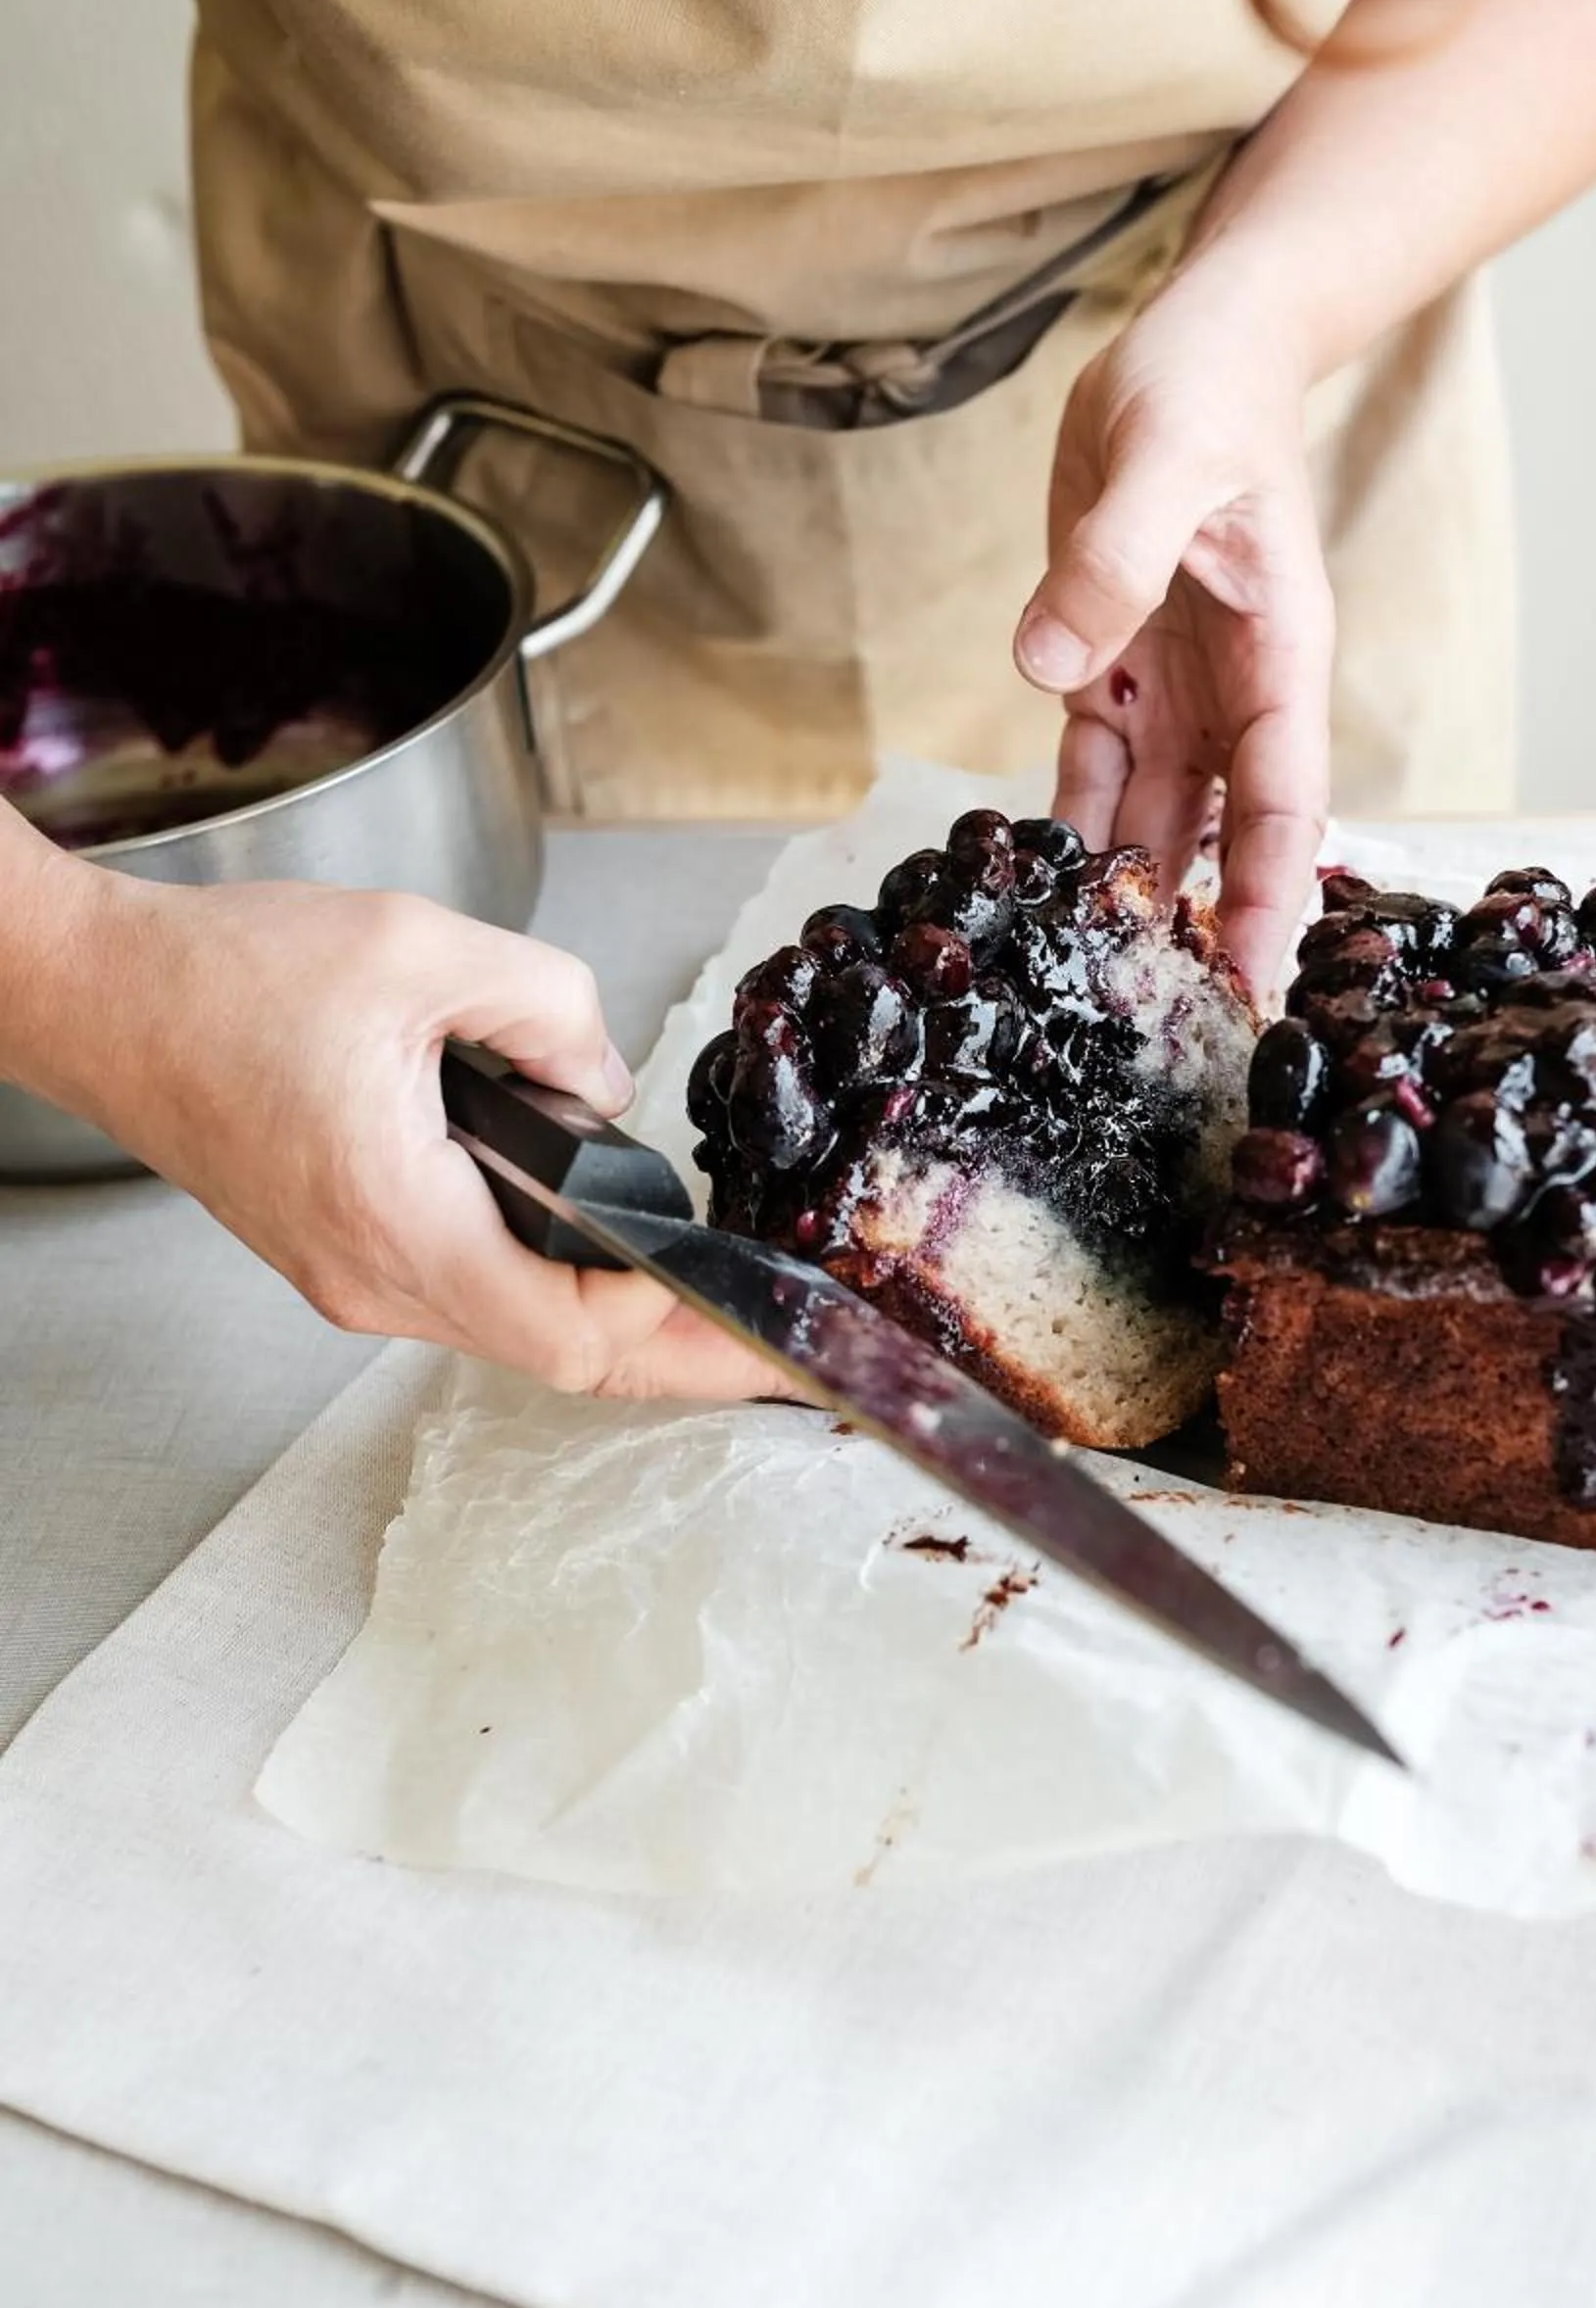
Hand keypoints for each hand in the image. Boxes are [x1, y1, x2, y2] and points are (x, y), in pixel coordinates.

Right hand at [34, 869, 786, 1402]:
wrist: (104, 999)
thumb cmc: (225, 978)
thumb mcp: (420, 947)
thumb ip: (549, 1008)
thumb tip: (607, 1083)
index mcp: (397, 1219)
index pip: (568, 1332)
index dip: (674, 1325)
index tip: (750, 1300)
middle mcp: (374, 1277)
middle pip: (560, 1359)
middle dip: (680, 1360)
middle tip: (780, 1359)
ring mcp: (354, 1278)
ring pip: (517, 1337)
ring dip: (618, 1328)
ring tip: (719, 1311)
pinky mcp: (346, 1255)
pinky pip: (475, 1299)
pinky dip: (554, 1293)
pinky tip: (611, 1267)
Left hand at [1014, 274, 1333, 1001]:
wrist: (1200, 342)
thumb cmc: (1209, 387)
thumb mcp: (1163, 459)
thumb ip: (1111, 562)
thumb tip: (1049, 669)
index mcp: (1281, 657)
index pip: (1282, 803)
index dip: (1269, 899)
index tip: (1255, 989)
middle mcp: (1237, 694)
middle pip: (1221, 839)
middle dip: (1199, 931)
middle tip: (1163, 1034)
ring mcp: (1177, 688)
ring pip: (1152, 818)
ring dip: (1126, 894)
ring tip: (1089, 988)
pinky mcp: (1115, 667)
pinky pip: (1089, 771)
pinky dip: (1068, 828)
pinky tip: (1035, 894)